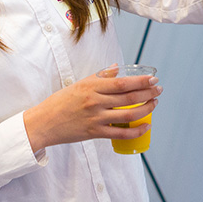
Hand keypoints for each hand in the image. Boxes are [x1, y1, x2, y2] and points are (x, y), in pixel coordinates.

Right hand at [22, 66, 161, 151]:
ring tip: (154, 104)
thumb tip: (116, 68)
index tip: (153, 78)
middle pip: (129, 97)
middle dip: (148, 93)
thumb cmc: (60, 102)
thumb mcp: (78, 84)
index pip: (122, 82)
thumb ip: (99, 76)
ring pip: (128, 115)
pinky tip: (146, 125)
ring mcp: (95, 118)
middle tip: (158, 90)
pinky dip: (136, 130)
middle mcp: (95, 101)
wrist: (43, 123)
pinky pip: (121, 133)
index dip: (141, 81)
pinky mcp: (95, 133)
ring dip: (146, 109)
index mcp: (91, 86)